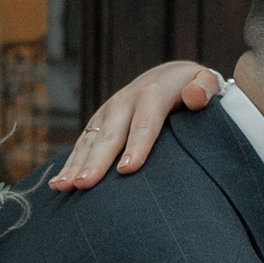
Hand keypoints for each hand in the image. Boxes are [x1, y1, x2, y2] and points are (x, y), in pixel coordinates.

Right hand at [53, 62, 223, 190]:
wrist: (166, 75)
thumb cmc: (191, 87)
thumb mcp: (204, 81)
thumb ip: (204, 88)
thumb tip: (194, 96)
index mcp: (153, 93)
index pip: (145, 123)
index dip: (137, 146)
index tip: (128, 169)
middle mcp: (124, 101)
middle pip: (111, 135)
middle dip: (97, 161)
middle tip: (85, 183)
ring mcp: (108, 113)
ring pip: (91, 140)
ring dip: (76, 164)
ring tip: (64, 187)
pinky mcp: (98, 123)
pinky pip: (82, 145)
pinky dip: (69, 164)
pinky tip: (59, 184)